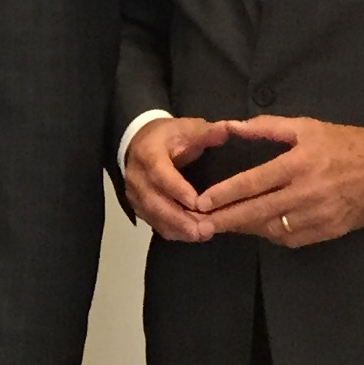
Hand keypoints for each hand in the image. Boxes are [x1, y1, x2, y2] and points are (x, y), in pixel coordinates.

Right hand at [123, 114, 232, 241]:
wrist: (141, 142)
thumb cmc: (170, 136)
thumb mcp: (188, 128)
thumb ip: (207, 132)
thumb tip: (228, 129)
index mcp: (148, 154)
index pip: (159, 173)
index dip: (176, 189)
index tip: (197, 203)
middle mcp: (136, 177)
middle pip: (154, 202)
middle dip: (179, 218)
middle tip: (203, 230)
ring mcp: (135, 194)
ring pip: (154, 216)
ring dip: (177, 228)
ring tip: (202, 235)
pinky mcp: (139, 207)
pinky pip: (154, 223)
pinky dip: (173, 232)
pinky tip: (192, 236)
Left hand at [194, 115, 363, 247]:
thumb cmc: (346, 142)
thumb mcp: (307, 127)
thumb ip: (267, 128)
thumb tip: (232, 125)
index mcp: (299, 164)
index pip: (252, 183)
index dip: (224, 194)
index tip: (201, 202)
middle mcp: (307, 192)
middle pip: (257, 211)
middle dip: (226, 219)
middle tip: (201, 225)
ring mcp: (320, 215)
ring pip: (273, 229)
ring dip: (248, 228)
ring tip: (225, 226)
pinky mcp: (331, 230)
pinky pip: (294, 239)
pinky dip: (274, 235)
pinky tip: (260, 229)